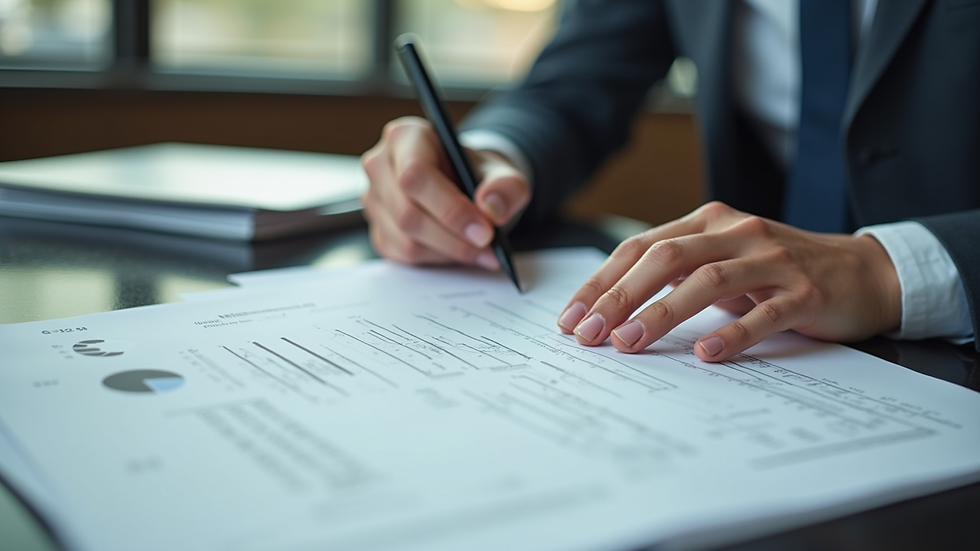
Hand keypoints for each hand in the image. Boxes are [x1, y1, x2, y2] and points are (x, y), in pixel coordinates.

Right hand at [360, 116, 530, 268]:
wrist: (463, 183)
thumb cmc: (474, 173)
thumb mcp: (501, 172)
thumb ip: (506, 187)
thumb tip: (491, 209)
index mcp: (406, 137)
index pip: (416, 176)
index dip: (451, 209)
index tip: (485, 231)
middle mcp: (380, 165)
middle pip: (408, 213)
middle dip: (453, 238)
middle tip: (488, 246)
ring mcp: (374, 199)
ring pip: (405, 240)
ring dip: (448, 252)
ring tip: (481, 251)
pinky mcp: (378, 229)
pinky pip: (403, 255)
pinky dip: (437, 259)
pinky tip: (459, 251)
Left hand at [556, 202, 901, 361]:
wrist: (861, 271)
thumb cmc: (777, 270)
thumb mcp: (722, 260)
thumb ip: (676, 272)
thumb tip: (610, 307)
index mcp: (708, 222)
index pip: (640, 247)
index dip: (601, 282)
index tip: (571, 318)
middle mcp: (736, 232)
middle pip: (665, 259)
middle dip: (619, 297)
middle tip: (589, 334)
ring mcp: (773, 259)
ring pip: (707, 281)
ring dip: (662, 313)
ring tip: (629, 343)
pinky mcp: (806, 291)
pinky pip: (764, 312)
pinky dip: (732, 332)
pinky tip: (705, 353)